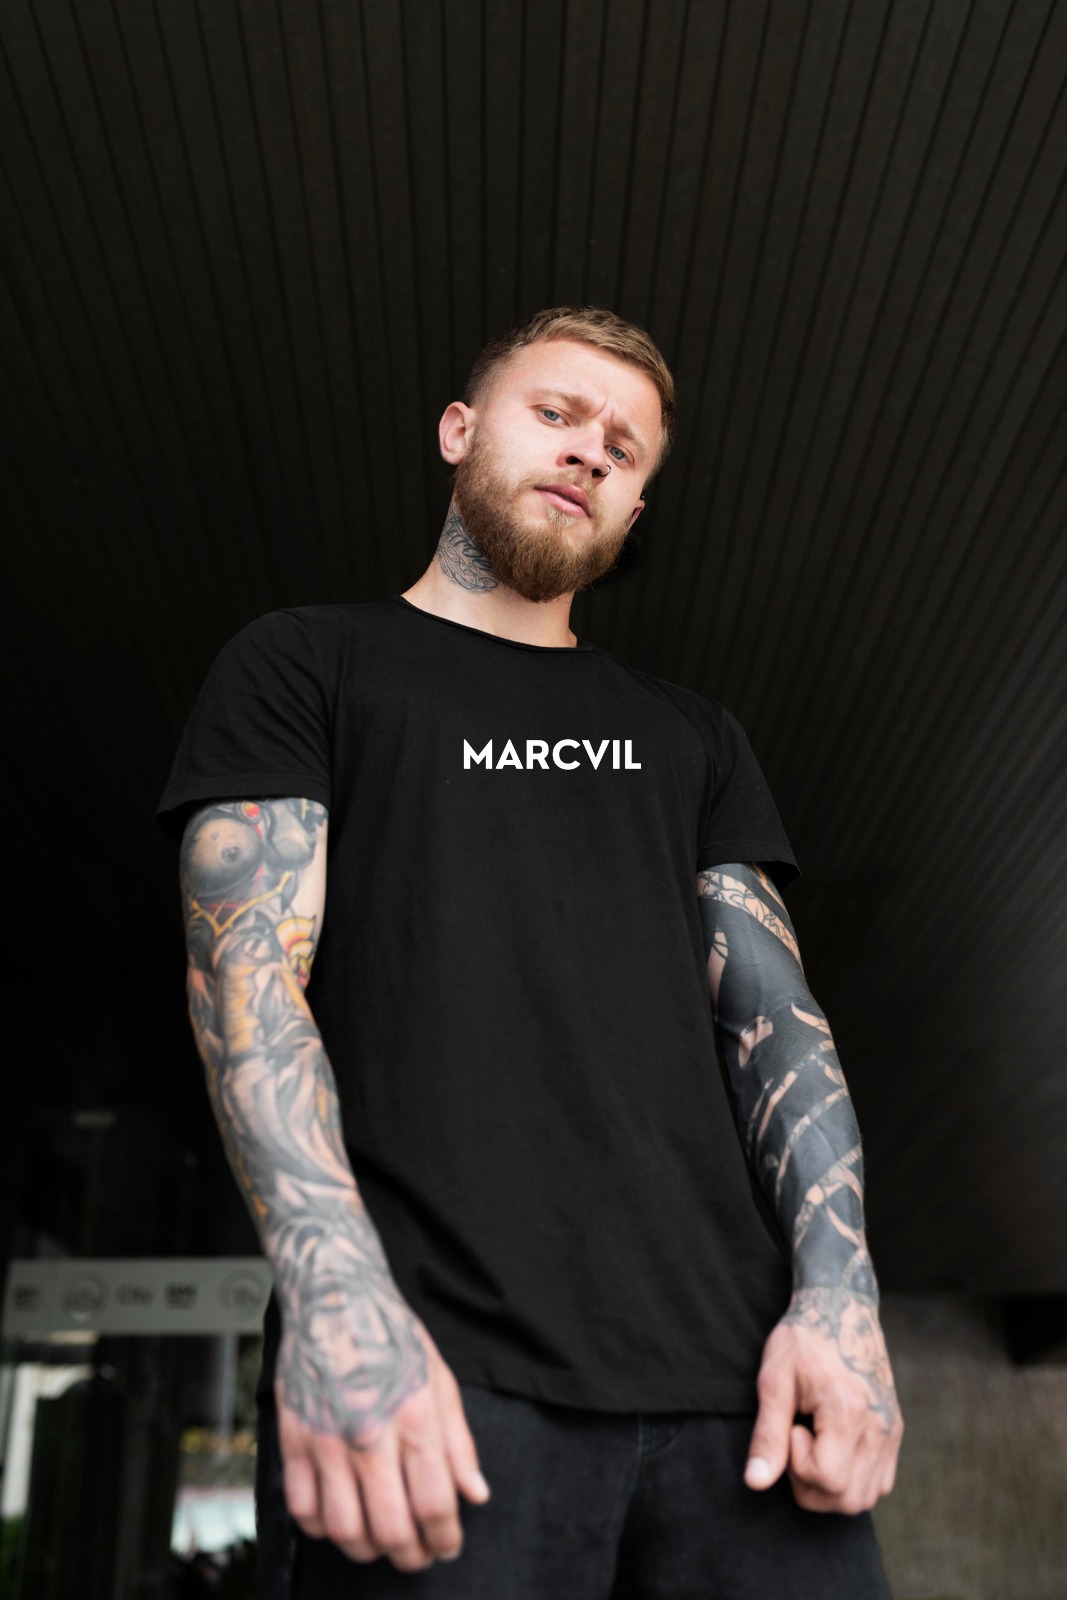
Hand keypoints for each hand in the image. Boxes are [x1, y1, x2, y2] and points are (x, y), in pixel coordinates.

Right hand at [276, 1313, 489, 1570]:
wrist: (335, 1298)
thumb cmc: (393, 1337)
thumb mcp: (440, 1380)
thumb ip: (459, 1443)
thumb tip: (476, 1494)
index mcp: (416, 1417)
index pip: (435, 1504)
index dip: (445, 1538)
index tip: (448, 1546)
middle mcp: (371, 1434)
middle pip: (392, 1528)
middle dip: (410, 1556)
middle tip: (417, 1557)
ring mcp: (327, 1439)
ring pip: (345, 1529)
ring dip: (367, 1550)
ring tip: (380, 1544)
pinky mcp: (293, 1438)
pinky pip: (302, 1509)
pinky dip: (322, 1528)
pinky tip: (340, 1519)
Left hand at [744, 1286, 902, 1513]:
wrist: (840, 1308)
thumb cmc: (802, 1340)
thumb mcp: (774, 1381)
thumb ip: (768, 1436)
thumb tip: (756, 1483)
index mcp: (849, 1410)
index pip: (826, 1479)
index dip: (797, 1463)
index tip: (791, 1425)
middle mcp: (879, 1428)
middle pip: (846, 1500)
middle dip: (811, 1484)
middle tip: (797, 1438)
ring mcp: (891, 1432)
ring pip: (863, 1498)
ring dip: (831, 1487)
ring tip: (814, 1442)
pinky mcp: (894, 1433)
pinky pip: (878, 1484)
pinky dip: (852, 1480)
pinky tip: (832, 1447)